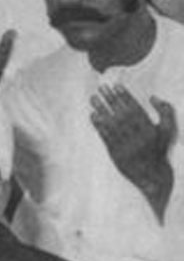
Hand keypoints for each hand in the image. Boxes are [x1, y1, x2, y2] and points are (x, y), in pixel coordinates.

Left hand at [90, 85, 175, 218]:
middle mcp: (137, 138)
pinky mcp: (116, 154)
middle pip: (121, 114)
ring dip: (101, 110)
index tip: (116, 85)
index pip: (135, 109)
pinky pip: (106, 138)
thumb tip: (152, 97)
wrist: (152, 174)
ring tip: (93, 98)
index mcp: (150, 130)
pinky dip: (98, 126)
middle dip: (110, 99)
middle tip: (101, 87)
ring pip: (111, 125)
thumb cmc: (159, 148)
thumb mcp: (168, 130)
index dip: (125, 96)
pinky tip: (92, 115)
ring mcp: (126, 147)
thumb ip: (165, 111)